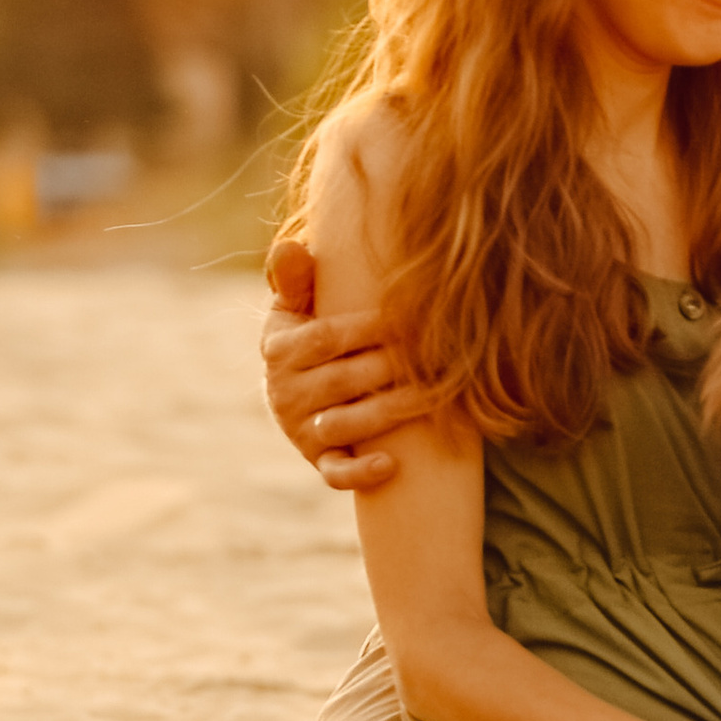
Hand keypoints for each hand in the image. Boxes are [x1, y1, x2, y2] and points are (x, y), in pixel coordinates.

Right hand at [261, 236, 440, 492]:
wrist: (300, 388)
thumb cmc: (309, 332)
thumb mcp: (295, 303)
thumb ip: (294, 277)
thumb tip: (290, 247)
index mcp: (280, 349)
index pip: (327, 336)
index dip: (369, 327)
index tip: (410, 316)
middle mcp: (284, 393)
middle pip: (344, 379)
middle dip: (393, 366)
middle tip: (441, 354)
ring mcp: (300, 430)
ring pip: (345, 424)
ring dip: (391, 412)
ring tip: (434, 395)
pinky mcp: (317, 460)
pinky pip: (334, 473)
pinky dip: (359, 473)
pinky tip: (391, 464)